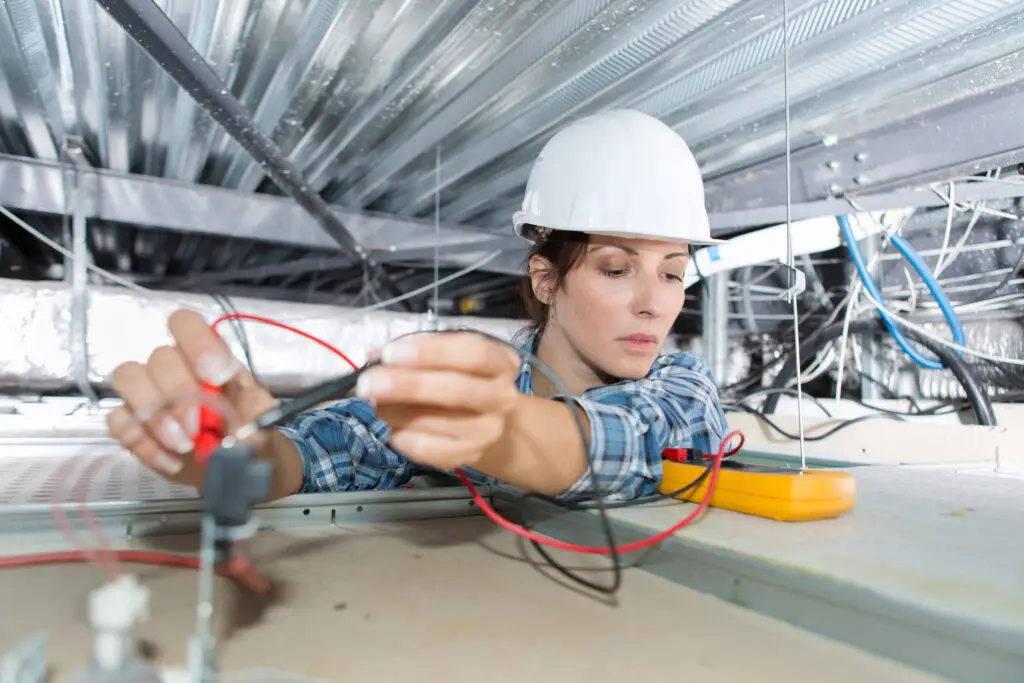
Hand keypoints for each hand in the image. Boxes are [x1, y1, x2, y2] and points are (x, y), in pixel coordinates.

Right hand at [106, 309, 276, 487]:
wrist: (236, 467)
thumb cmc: (250, 433)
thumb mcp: (264, 421)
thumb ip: (257, 415)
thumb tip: (241, 427)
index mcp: (210, 357)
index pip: (187, 324)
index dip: (196, 343)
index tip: (215, 376)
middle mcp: (176, 368)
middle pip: (160, 357)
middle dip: (178, 394)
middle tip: (197, 429)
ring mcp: (150, 394)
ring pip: (128, 378)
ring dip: (154, 415)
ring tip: (183, 445)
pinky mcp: (133, 424)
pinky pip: (118, 420)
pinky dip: (142, 443)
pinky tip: (171, 460)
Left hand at [356, 332, 521, 469]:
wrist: (490, 423)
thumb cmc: (463, 379)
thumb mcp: (450, 356)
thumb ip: (418, 352)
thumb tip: (375, 356)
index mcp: (501, 363)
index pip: (473, 353)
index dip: (431, 352)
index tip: (391, 354)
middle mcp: (502, 397)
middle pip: (457, 390)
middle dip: (408, 385)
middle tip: (369, 384)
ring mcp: (488, 431)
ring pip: (439, 422)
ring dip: (397, 412)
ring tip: (374, 403)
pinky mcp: (469, 456)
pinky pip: (430, 450)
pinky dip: (403, 437)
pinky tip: (392, 426)